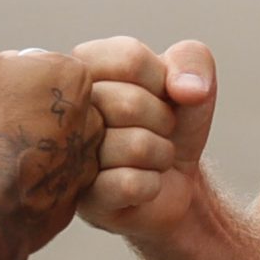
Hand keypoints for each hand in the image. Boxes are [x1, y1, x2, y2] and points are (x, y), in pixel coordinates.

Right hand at [0, 28, 102, 257]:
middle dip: (16, 112)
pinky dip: (22, 181)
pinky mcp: (73, 200)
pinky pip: (42, 180)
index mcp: (75, 76)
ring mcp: (86, 163)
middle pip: (43, 105)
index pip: (33, 66)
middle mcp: (94, 119)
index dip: (0, 79)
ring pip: (45, 143)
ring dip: (21, 146)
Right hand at [71, 36, 217, 240]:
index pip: (129, 58)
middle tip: (156, 128)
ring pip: (136, 146)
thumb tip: (189, 91)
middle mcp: (65, 110)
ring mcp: (70, 157)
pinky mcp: (85, 200)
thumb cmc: (173, 120)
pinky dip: (152, 184)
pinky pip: (132, 185)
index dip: (161, 79)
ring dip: (161, 154)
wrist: (175, 178)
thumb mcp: (190, 78)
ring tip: (148, 156)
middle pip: (129, 104)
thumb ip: (193, 60)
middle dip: (163, 119)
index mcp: (82, 67)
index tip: (159, 92)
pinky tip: (141, 183)